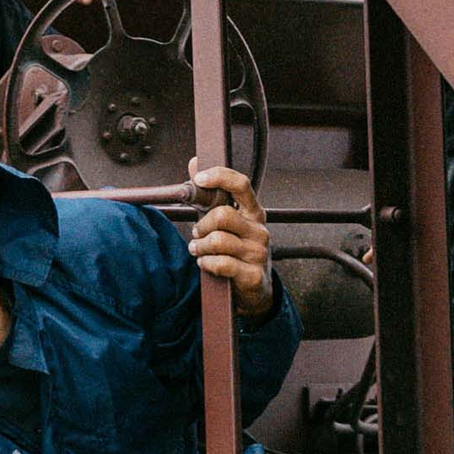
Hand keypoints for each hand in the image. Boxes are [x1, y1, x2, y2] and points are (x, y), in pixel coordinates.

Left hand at [186, 159, 274, 321]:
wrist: (255, 290)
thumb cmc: (236, 252)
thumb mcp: (226, 224)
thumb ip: (211, 196)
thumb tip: (194, 162)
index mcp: (254, 213)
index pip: (241, 184)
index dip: (220, 177)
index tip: (199, 179)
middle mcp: (259, 230)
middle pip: (222, 215)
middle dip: (202, 225)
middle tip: (197, 234)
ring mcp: (258, 253)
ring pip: (218, 240)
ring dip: (200, 247)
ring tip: (198, 251)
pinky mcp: (253, 275)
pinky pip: (222, 264)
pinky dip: (206, 264)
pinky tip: (205, 264)